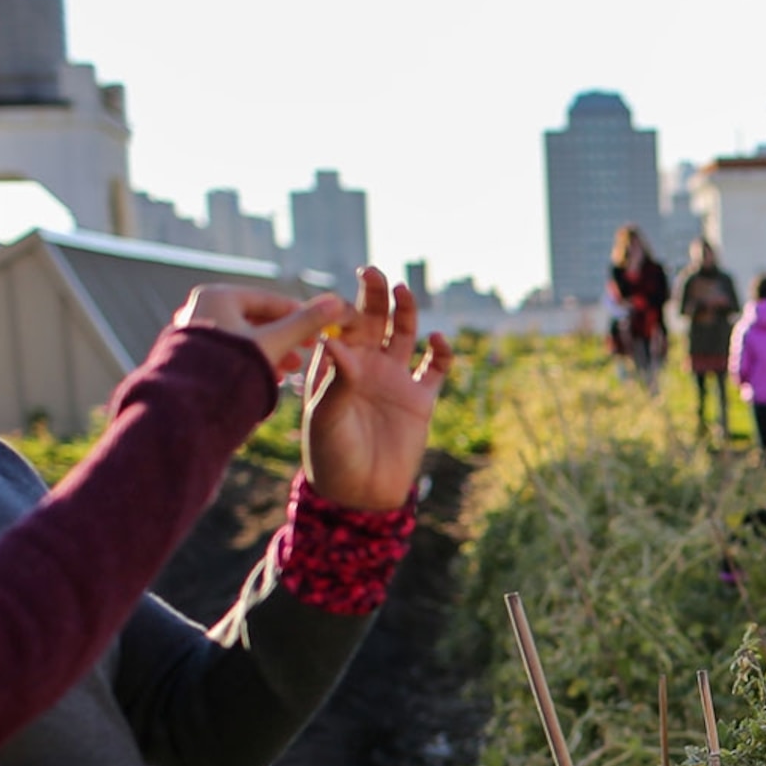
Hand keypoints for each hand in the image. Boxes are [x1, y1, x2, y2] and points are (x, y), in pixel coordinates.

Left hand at [175, 286, 352, 377]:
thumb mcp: (275, 343)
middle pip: (254, 319)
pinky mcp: (189, 355)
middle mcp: (199, 308)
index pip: (267, 300)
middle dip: (284, 338)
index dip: (299, 315)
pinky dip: (250, 361)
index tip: (320, 330)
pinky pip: (228, 353)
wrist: (190, 405)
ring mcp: (192, 332)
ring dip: (270, 352)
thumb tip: (337, 301)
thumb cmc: (233, 368)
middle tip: (307, 353)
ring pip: (242, 338)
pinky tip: (267, 378)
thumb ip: (305, 323)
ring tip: (290, 371)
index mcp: (217, 296)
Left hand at [303, 267, 451, 510]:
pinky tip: (438, 341)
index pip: (341, 325)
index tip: (345, 302)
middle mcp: (365, 366)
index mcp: (335, 366)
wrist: (361, 494)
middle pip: (373, 320)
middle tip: (374, 272)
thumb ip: (334, 380)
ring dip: (404, 311)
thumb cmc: (331, 455)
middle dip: (373, 295)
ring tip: (403, 291)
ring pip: (404, 334)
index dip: (344, 309)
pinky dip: (440, 352)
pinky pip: (434, 368)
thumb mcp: (325, 418)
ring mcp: (394, 380)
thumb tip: (333, 340)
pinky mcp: (420, 399)